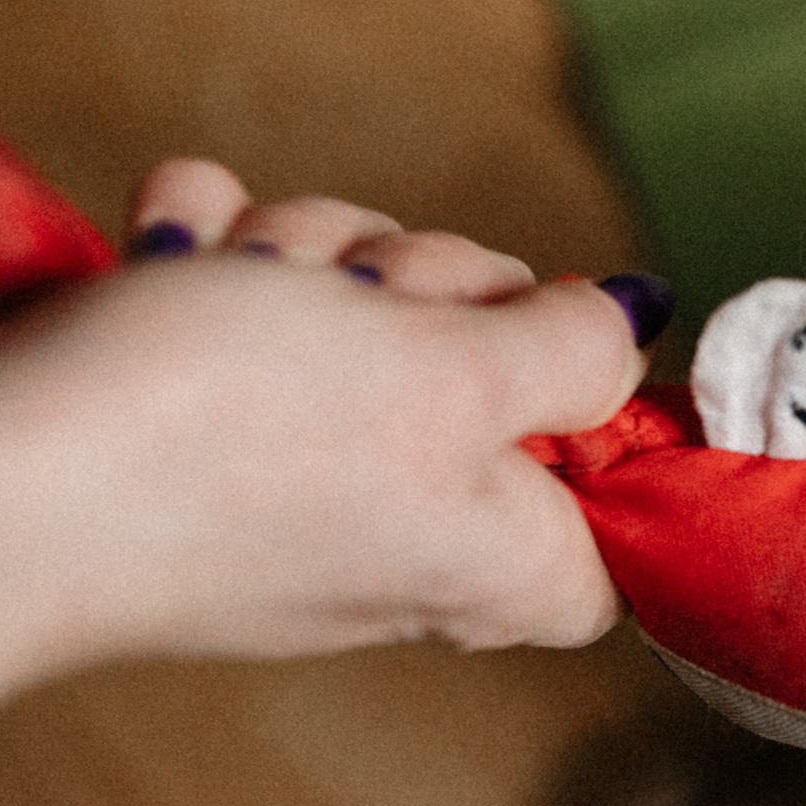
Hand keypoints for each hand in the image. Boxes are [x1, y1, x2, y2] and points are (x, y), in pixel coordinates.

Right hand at [0, 161, 650, 699]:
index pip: (619, 497)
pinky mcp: (198, 415)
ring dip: (301, 253)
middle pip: (489, 356)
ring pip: (361, 302)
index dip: (592, 396)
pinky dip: (208, 249)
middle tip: (359, 307)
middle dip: (415, 280)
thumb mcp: (455, 375)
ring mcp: (302, 469)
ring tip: (239, 289)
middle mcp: (415, 524)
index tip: (542, 343)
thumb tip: (631, 328)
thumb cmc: (225, 440)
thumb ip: (570, 354)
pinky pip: (245, 287)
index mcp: (507, 556)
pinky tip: (175, 254)